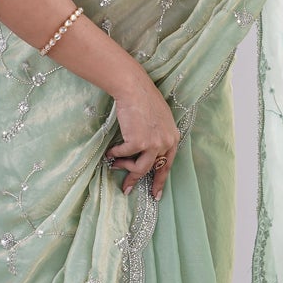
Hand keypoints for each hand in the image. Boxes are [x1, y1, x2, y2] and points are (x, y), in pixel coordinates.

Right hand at [105, 72, 180, 200]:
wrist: (134, 89)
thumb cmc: (144, 99)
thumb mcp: (160, 119)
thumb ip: (158, 135)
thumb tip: (146, 151)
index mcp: (173, 138)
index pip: (168, 164)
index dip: (160, 180)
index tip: (155, 193)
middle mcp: (166, 142)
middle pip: (153, 170)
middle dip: (138, 181)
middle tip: (127, 190)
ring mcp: (153, 143)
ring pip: (139, 168)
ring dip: (125, 168)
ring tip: (115, 166)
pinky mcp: (138, 142)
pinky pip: (124, 154)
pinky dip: (115, 154)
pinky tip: (109, 152)